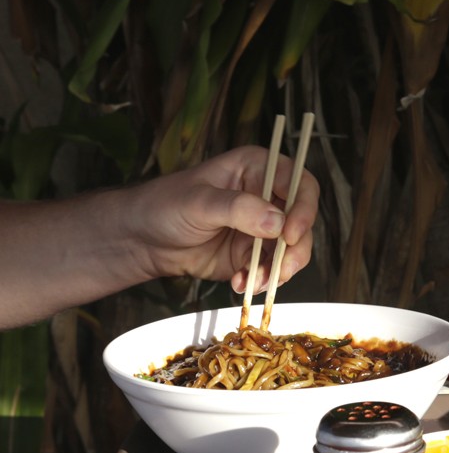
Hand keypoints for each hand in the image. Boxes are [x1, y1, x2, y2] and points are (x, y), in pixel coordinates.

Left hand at [126, 146, 319, 292]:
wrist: (141, 240)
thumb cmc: (163, 206)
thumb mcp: (199, 202)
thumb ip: (238, 209)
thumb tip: (277, 223)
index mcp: (258, 169)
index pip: (299, 183)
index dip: (303, 208)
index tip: (290, 234)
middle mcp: (267, 197)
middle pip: (302, 221)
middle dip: (294, 249)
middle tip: (281, 268)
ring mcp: (263, 228)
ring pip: (292, 250)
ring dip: (278, 269)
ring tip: (255, 282)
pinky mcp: (254, 255)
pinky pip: (272, 270)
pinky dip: (261, 281)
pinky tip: (239, 283)